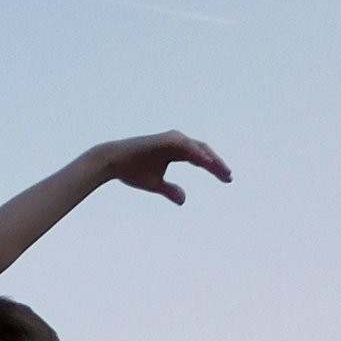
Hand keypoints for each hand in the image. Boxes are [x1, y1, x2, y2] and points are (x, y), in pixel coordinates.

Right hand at [93, 130, 230, 204]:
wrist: (111, 162)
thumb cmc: (131, 171)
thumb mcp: (155, 184)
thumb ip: (170, 190)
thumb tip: (184, 200)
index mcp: (175, 151)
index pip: (201, 158)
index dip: (214, 168)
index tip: (227, 179)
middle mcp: (176, 142)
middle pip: (204, 152)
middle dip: (218, 164)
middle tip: (229, 177)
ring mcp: (171, 139)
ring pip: (198, 148)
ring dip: (212, 159)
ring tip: (222, 171)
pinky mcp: (166, 139)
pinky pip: (187, 147)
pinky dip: (197, 154)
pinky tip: (207, 163)